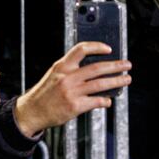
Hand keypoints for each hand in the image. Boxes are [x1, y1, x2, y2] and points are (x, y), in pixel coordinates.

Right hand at [14, 42, 131, 136]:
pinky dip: (105, 100)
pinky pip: (96, 101)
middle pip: (97, 68)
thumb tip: (94, 70)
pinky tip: (109, 100)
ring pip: (100, 84)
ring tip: (126, 80)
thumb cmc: (44, 94)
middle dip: (115, 66)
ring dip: (116, 81)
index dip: (97, 47)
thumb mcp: (54, 75)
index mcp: (62, 66)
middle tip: (126, 65)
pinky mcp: (74, 106)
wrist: (31, 111)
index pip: (81, 49)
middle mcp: (67, 77)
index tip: (108, 49)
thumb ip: (71, 70)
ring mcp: (71, 92)